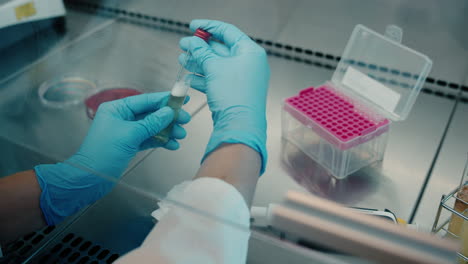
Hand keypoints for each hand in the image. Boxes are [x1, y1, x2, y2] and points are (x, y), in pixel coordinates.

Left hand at [35, 92, 190, 224]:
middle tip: (184, 120)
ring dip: (167, 131)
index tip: (181, 97)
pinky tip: (172, 145)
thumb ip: (151, 123)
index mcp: (117, 109)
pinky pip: (149, 139)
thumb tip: (168, 112)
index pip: (145, 100)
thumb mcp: (130, 135)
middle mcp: (122, 118)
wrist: (91, 178)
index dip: (164, 99)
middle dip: (168, 118)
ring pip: (152, 127)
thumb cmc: (103, 153)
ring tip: (181, 135)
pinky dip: (161, 141)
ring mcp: (126, 131)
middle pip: (151, 113)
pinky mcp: (130, 144)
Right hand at [179, 19, 269, 173]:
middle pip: (221, 49)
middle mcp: (249, 64)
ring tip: (182, 60)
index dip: (209, 27)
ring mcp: (242, 79)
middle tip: (184, 45)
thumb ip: (201, 52)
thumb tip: (193, 42)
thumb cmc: (235, 95)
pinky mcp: (234, 93)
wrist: (239, 125)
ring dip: (199, 62)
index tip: (193, 26)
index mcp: (250, 52)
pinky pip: (217, 80)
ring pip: (217, 66)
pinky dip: (203, 77)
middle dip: (200, 47)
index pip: (228, 32)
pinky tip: (189, 78)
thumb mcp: (214, 67)